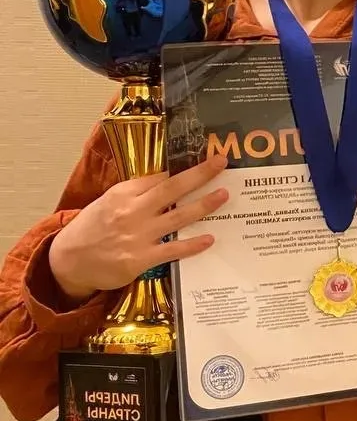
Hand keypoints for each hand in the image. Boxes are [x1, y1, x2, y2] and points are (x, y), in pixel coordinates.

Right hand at [49, 156, 229, 301]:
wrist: (69, 261)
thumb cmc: (92, 229)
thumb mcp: (109, 202)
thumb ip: (136, 193)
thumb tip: (166, 182)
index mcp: (123, 193)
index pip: (160, 177)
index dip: (184, 168)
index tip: (205, 159)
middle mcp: (132, 211)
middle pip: (172, 189)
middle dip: (199, 175)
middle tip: (221, 163)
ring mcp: (137, 236)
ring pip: (178, 217)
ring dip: (204, 205)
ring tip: (224, 195)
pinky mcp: (140, 259)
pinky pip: (173, 250)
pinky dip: (193, 244)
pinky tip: (210, 238)